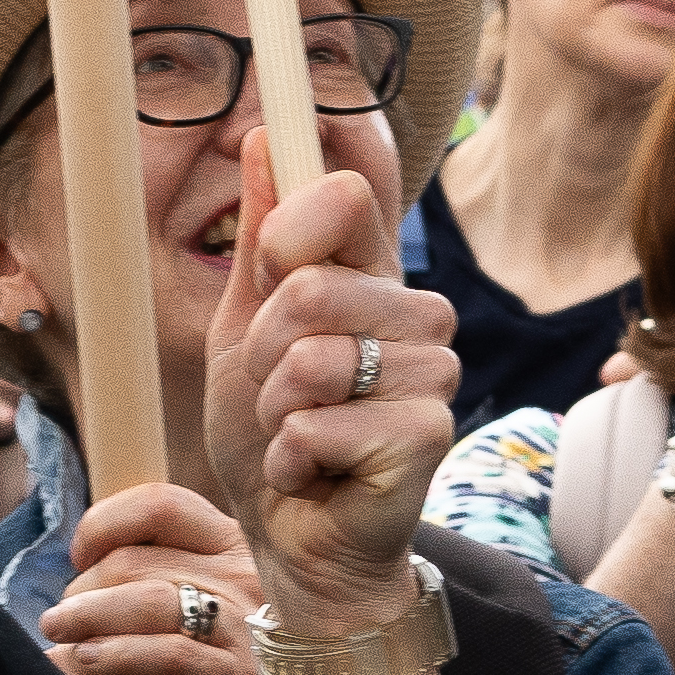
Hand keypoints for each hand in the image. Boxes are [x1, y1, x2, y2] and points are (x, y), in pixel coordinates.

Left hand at [33, 483, 326, 674]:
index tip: (77, 560)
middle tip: (59, 622)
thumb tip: (83, 565)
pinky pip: (173, 655)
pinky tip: (90, 662)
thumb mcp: (194, 624)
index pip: (161, 506)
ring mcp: (252, 629)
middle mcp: (248, 579)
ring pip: (152, 599)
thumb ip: (155, 584)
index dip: (105, 524)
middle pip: (139, 559)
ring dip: (90, 617)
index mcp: (234, 552)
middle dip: (84, 589)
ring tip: (58, 637)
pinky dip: (121, 654)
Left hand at [203, 146, 449, 627]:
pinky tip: (313, 475)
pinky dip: (289, 458)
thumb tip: (260, 137)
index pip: (348, 190)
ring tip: (296, 438)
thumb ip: (259, 243)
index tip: (273, 257)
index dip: (298, 214)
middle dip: (262, 353)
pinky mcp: (428, 431)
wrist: (293, 537)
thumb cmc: (270, 434)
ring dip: (275, 411)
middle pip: (309, 285)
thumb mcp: (242, 330)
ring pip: (312, 357)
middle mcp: (415, 312)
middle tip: (276, 396)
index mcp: (371, 276)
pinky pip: (318, 424)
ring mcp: (432, 371)